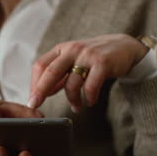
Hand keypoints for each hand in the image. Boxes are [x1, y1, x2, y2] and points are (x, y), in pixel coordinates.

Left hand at [28, 34, 149, 111]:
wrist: (124, 47)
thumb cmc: (94, 58)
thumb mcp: (73, 61)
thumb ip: (59, 75)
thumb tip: (44, 92)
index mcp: (61, 49)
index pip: (40, 65)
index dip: (34, 83)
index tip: (32, 99)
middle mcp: (72, 50)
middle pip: (50, 72)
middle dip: (40, 90)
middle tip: (34, 105)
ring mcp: (87, 55)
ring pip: (71, 83)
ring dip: (72, 100)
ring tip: (76, 108)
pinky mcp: (103, 62)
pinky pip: (90, 86)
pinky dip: (88, 97)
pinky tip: (90, 102)